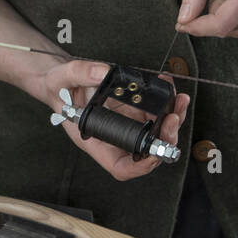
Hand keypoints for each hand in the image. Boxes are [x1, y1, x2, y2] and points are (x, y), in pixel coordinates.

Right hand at [32, 59, 188, 180]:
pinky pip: (156, 110)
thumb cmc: (58, 89)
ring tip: (179, 100)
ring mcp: (127, 122)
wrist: (62, 80)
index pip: (122, 166)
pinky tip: (167, 84)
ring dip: (173, 118)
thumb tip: (104, 71)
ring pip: (158, 131)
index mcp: (97, 140)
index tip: (155, 152)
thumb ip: (80, 73)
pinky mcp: (134, 108)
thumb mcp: (60, 79)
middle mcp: (116, 136)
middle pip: (148, 149)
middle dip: (166, 137)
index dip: (141, 166)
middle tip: (173, 117)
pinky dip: (165, 99)